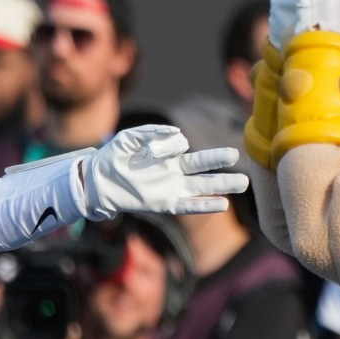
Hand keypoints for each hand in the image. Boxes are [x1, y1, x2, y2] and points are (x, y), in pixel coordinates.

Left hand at [77, 125, 248, 219]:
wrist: (96, 181)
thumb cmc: (111, 158)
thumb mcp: (129, 138)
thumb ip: (152, 133)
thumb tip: (177, 136)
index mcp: (165, 154)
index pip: (181, 145)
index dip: (171, 144)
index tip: (150, 150)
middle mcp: (172, 171)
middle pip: (202, 165)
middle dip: (219, 160)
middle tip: (238, 155)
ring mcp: (169, 187)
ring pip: (202, 185)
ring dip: (222, 184)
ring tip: (243, 182)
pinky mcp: (163, 203)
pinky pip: (188, 205)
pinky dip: (205, 205)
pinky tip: (222, 204)